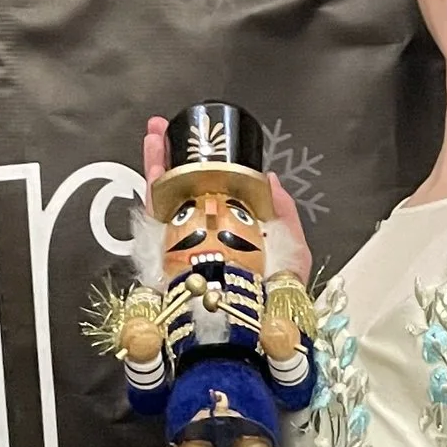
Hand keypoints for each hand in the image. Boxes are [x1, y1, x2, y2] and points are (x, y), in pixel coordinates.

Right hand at [141, 116, 311, 283]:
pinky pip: (156, 212)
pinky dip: (153, 183)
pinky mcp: (165, 249)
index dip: (207, 163)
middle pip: (185, 184)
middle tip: (166, 127)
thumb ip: (285, 213)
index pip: (216, 188)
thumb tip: (271, 179)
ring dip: (159, 160)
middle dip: (174, 154)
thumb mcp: (293, 248)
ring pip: (167, 192)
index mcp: (232, 228)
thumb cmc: (275, 292)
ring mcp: (183, 239)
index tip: (203, 140)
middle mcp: (204, 231)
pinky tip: (153, 157)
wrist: (250, 319)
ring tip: (155, 132)